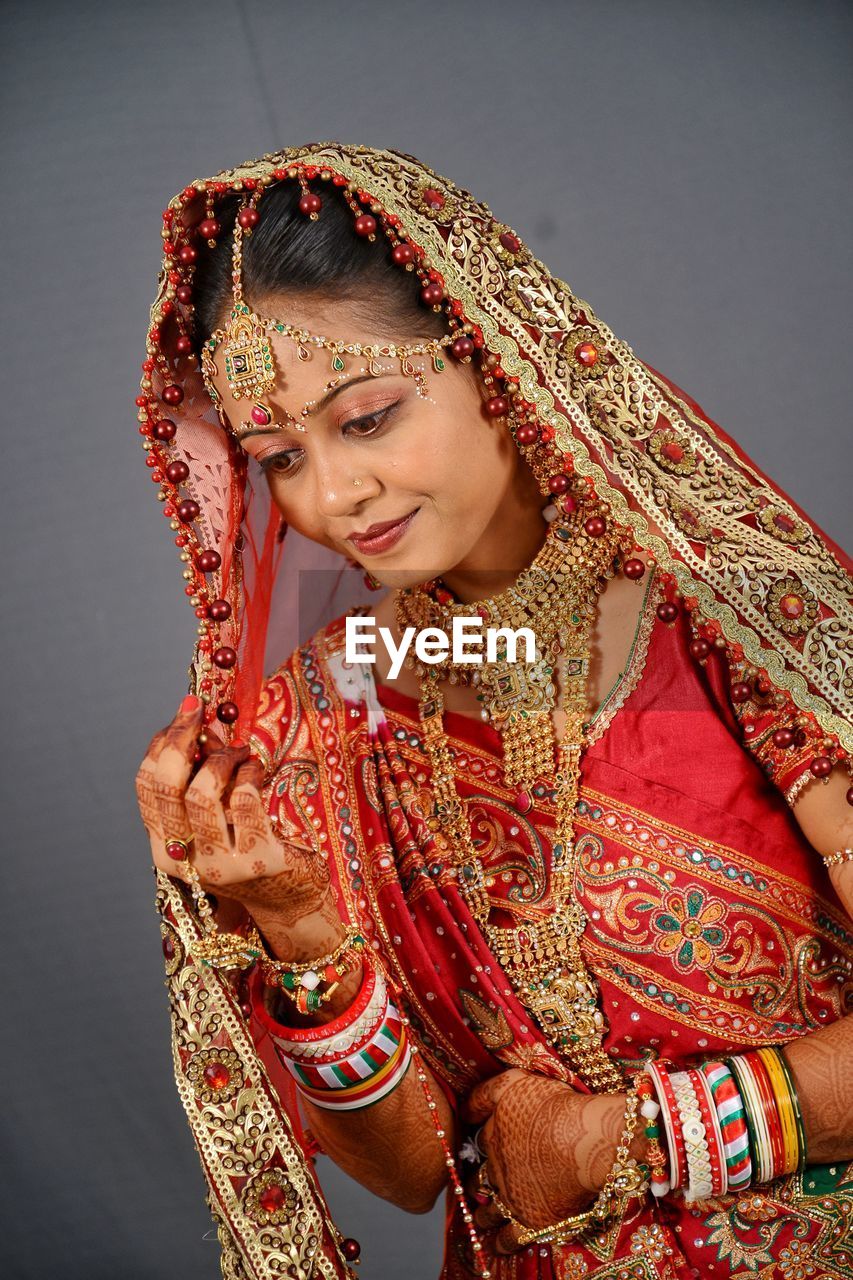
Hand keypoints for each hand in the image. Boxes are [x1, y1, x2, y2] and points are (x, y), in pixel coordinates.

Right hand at [135, 695, 339, 958]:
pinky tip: (257, 770)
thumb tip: (200, 726)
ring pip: (201, 793)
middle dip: (181, 737)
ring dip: (221, 759)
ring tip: (240, 752)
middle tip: (200, 710)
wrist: (290, 902)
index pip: (146, 786)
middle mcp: (184, 859)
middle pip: (166, 786)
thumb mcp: (215, 820)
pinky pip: (245, 801)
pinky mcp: (258, 861)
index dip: (161, 743)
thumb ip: (201, 779)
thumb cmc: (249, 849)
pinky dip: (249, 773)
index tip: (183, 713)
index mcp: (164, 847)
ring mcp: (220, 863)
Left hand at [463, 1069, 630, 1254]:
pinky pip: (509, 1239)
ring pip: (489, 1212)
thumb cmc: (554, 1106)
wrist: (586, 1139)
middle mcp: (497, 1170)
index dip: (481, 1149)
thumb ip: (484, 1095)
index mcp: (492, 1137)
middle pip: (480, 1180)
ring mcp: (513, 1198)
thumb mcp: (513, 1083)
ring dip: (483, 1215)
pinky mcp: (533, 1221)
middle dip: (476, 1185)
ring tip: (480, 1219)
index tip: (479, 1154)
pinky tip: (496, 1247)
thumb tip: (463, 1111)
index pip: (480, 1145)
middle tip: (475, 1189)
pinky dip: (500, 1244)